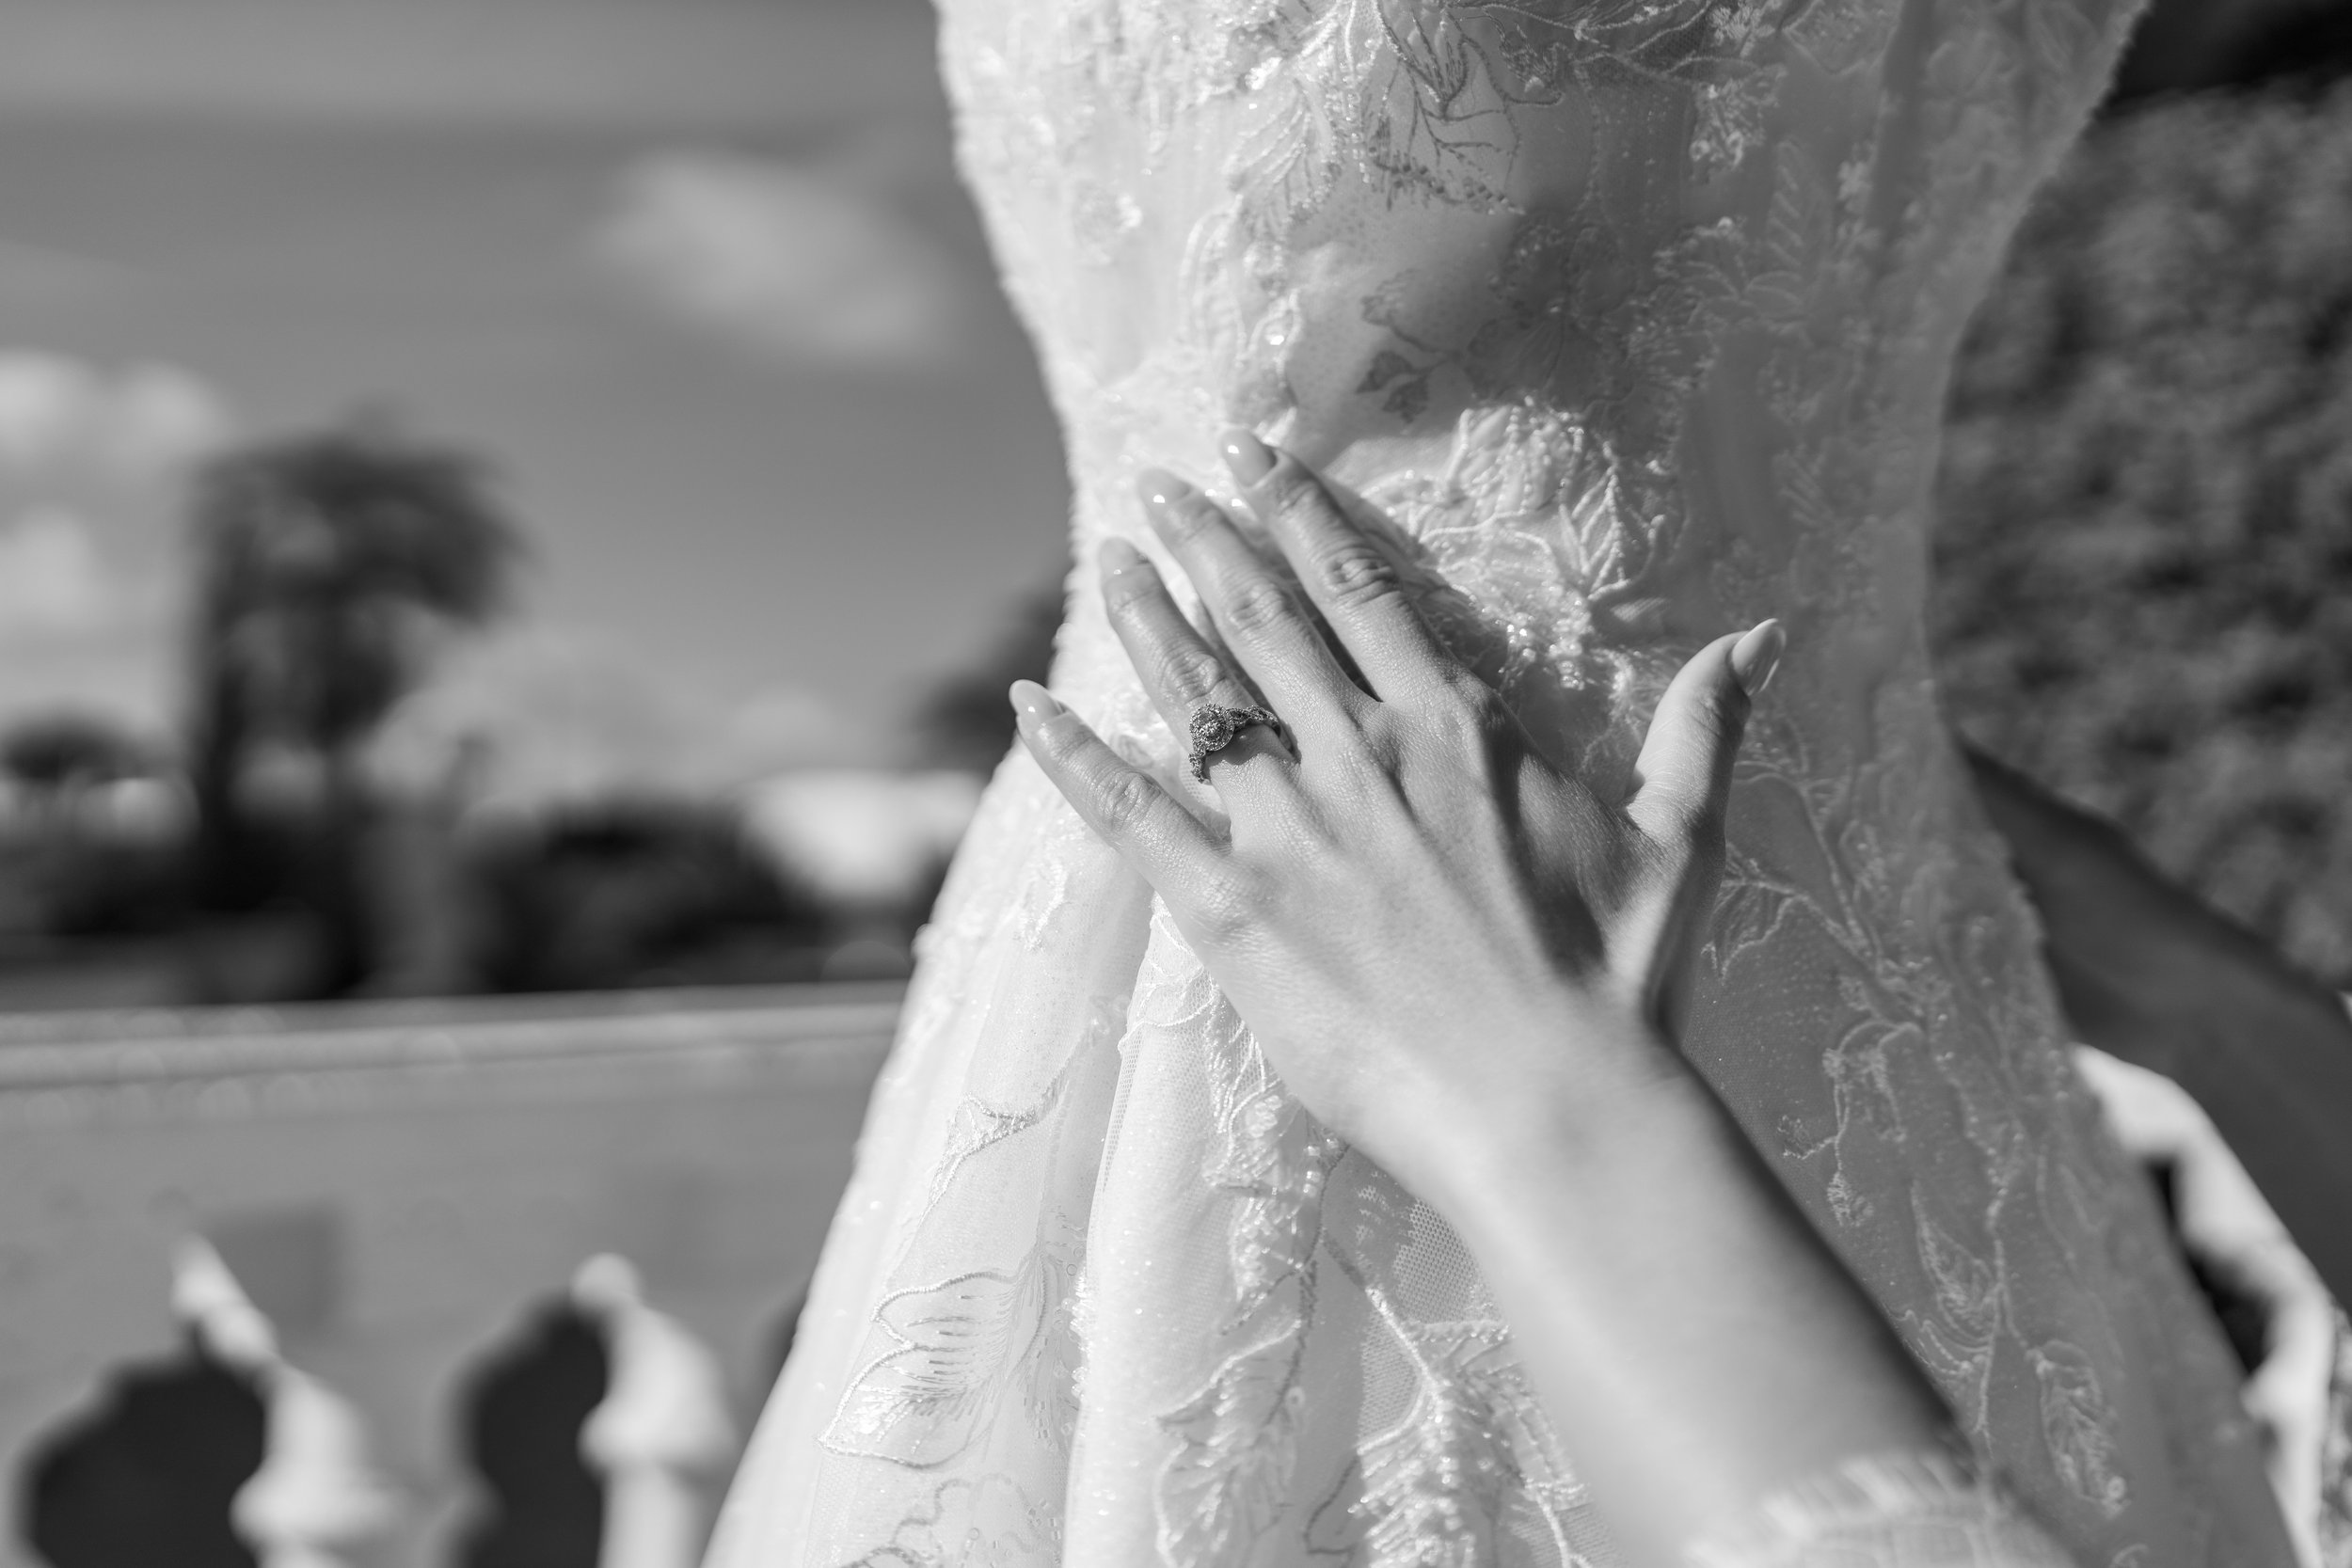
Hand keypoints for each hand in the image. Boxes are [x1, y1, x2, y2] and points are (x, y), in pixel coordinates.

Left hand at [1009, 429, 1783, 1207]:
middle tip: (1156, 484)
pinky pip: (1134, 813)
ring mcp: (1291, 829)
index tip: (1253, 454)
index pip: (1358, 590)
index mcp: (1457, 729)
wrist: (1549, 1108)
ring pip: (1195, 694)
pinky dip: (1075, 756)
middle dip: (1204, 540)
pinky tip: (1031, 706)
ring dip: (1142, 617)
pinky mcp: (1232, 908)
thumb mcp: (1677, 843)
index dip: (1299, 513)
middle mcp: (1363, 757)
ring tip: (1103, 558)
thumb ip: (1704, 730)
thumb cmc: (1617, 987)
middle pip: (1262, 621)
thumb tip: (1766, 636)